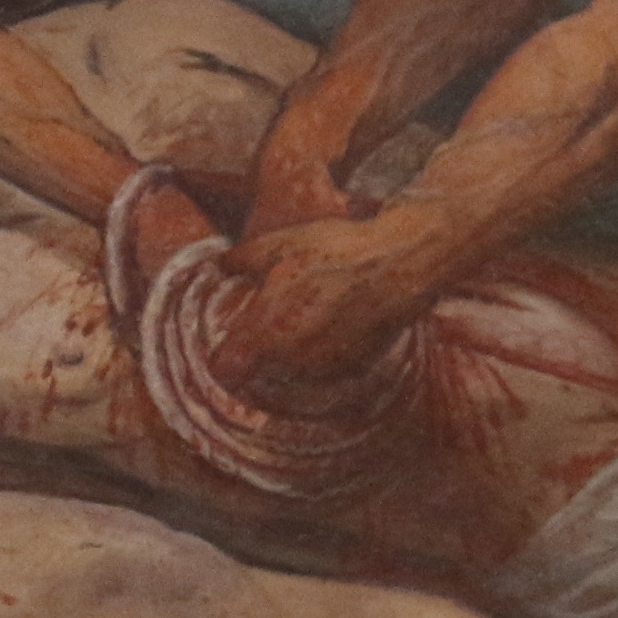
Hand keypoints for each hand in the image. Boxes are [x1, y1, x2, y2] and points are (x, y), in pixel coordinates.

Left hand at [206, 208, 455, 413]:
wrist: (397, 267)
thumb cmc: (333, 252)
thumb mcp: (277, 245)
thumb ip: (240, 260)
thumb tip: (221, 266)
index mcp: (265, 331)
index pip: (225, 371)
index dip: (223, 358)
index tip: (229, 342)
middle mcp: (291, 360)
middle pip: (260, 371)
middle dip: (262, 349)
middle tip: (273, 317)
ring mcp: (324, 369)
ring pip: (293, 372)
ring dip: (293, 353)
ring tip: (308, 315)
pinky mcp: (354, 369)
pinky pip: (326, 369)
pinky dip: (324, 354)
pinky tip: (335, 323)